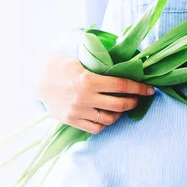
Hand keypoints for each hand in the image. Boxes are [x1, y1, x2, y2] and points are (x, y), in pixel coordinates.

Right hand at [36, 56, 154, 133]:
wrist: (36, 79)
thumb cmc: (61, 65)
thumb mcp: (80, 58)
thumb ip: (101, 62)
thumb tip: (127, 61)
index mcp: (88, 79)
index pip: (122, 86)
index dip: (139, 89)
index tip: (150, 90)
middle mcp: (84, 97)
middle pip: (120, 105)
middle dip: (134, 102)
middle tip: (138, 99)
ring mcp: (78, 111)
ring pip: (110, 119)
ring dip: (120, 114)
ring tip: (122, 107)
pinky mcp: (71, 121)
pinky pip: (97, 128)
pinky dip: (106, 123)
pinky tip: (108, 116)